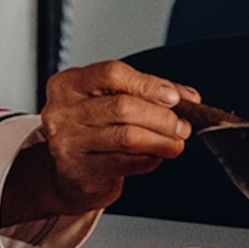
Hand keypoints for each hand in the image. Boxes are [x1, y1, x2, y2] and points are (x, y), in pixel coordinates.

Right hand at [22, 59, 199, 215]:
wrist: (69, 173)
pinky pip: (124, 163)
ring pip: (126, 137)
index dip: (148, 84)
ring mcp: (68, 142)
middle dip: (161, 117)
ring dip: (160, 140)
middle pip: (122, 107)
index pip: (112, 74)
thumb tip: (186, 97)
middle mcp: (62, 111)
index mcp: (69, 84)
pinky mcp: (79, 171)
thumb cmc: (91, 131)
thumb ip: (146, 93)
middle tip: (183, 125)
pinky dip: (148, 159)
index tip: (174, 96)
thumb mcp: (110, 102)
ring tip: (176, 142)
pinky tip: (155, 156)